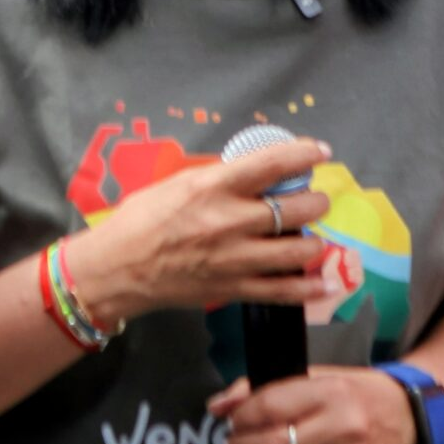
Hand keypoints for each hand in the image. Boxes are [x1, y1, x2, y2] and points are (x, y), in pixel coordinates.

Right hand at [58, 138, 336, 328]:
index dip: (304, 154)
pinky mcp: (234, 289)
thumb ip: (218, 179)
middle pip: (295, 208)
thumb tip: (252, 173)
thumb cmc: (141, 219)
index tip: (321, 152)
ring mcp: (236, 259)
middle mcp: (231, 221)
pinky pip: (283, 291)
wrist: (118, 269)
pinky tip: (324, 283)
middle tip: (314, 199)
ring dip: (314, 241)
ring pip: (297, 250)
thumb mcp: (178, 184)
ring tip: (312, 237)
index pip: (273, 163)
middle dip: (314, 201)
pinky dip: (309, 288)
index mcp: (214, 187)